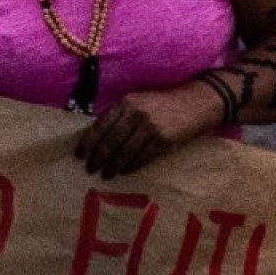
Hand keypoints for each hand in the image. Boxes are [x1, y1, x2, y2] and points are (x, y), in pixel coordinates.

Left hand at [74, 84, 218, 176]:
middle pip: (111, 141)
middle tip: (90, 169)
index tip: (79, 154)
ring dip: (113, 166)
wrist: (197, 103)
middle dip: (98, 157)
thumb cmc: (163, 103)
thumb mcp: (139, 100)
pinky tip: (124, 171)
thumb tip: (97, 137)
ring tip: (105, 174)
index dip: (88, 142)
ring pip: (126, 152)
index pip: (101, 125)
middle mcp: (137, 114)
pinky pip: (143, 158)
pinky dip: (131, 166)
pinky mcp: (165, 141)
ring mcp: (152, 128)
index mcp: (127, 102)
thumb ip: (121, 115)